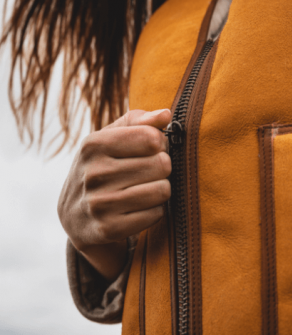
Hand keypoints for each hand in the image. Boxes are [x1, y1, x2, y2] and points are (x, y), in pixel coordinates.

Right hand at [58, 109, 171, 279]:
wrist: (75, 215)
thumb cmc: (101, 167)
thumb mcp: (111, 139)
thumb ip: (139, 121)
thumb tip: (165, 114)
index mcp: (93, 145)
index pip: (152, 138)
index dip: (160, 143)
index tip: (151, 149)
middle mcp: (93, 173)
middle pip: (162, 164)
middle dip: (161, 168)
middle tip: (148, 172)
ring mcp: (100, 204)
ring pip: (162, 190)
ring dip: (160, 189)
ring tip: (145, 188)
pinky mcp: (109, 229)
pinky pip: (156, 214)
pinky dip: (154, 210)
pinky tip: (139, 208)